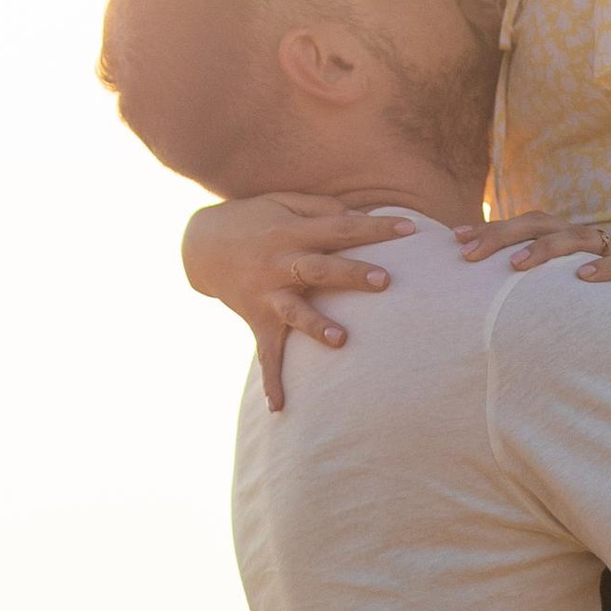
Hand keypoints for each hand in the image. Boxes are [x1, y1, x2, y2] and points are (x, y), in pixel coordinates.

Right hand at [182, 193, 414, 413]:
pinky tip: (278, 407)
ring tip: (341, 340)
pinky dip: (271, 381)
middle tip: (385, 281)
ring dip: (317, 326)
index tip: (410, 228)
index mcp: (291, 232)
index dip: (375, 227)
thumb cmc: (253, 219)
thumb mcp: (283, 202)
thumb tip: (359, 217)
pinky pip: (265, 354)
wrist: (200, 245)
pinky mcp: (256, 321)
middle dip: (352, 274)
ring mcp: (267, 295)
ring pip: (295, 312)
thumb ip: (321, 209)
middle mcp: (279, 264)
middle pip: (321, 269)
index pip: (340, 228)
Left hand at [455, 210, 610, 288]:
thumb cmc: (592, 304)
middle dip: (505, 234)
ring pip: (578, 237)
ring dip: (546, 249)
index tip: (457, 238)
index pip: (522, 226)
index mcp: (562, 238)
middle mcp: (583, 238)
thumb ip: (526, 287)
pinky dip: (604, 269)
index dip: (491, 229)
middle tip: (472, 254)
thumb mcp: (555, 291)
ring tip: (517, 265)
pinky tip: (583, 278)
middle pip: (542, 223)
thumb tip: (475, 293)